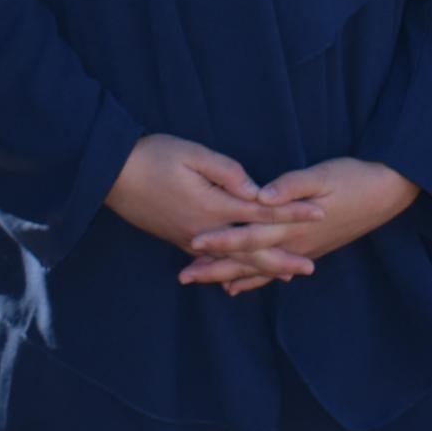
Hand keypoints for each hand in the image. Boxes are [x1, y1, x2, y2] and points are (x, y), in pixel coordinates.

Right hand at [104, 135, 324, 285]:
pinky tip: (240, 276)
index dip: (293, 212)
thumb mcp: (192, 154)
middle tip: (311, 266)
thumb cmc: (152, 156)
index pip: (263, 211)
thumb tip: (256, 190)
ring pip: (234, 260)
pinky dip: (232, 271)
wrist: (111, 175)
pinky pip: (213, 262)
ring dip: (261, 269)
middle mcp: (205, 230)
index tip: (320, 212)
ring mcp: (191, 239)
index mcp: (213, 206)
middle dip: (283, 257)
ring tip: (286, 275)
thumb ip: (227, 172)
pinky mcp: (179, 240)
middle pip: (252, 248)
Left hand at [181, 158, 418, 290]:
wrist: (388, 192)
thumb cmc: (355, 177)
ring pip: (259, 269)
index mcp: (293, 224)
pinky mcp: (310, 248)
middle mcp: (295, 243)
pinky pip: (276, 270)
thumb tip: (264, 195)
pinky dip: (255, 279)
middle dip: (215, 267)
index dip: (221, 240)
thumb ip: (293, 184)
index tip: (193, 243)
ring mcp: (303, 249)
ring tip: (202, 282)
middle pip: (248, 260)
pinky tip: (238, 286)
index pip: (250, 235)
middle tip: (183, 276)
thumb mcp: (324, 174)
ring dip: (230, 275)